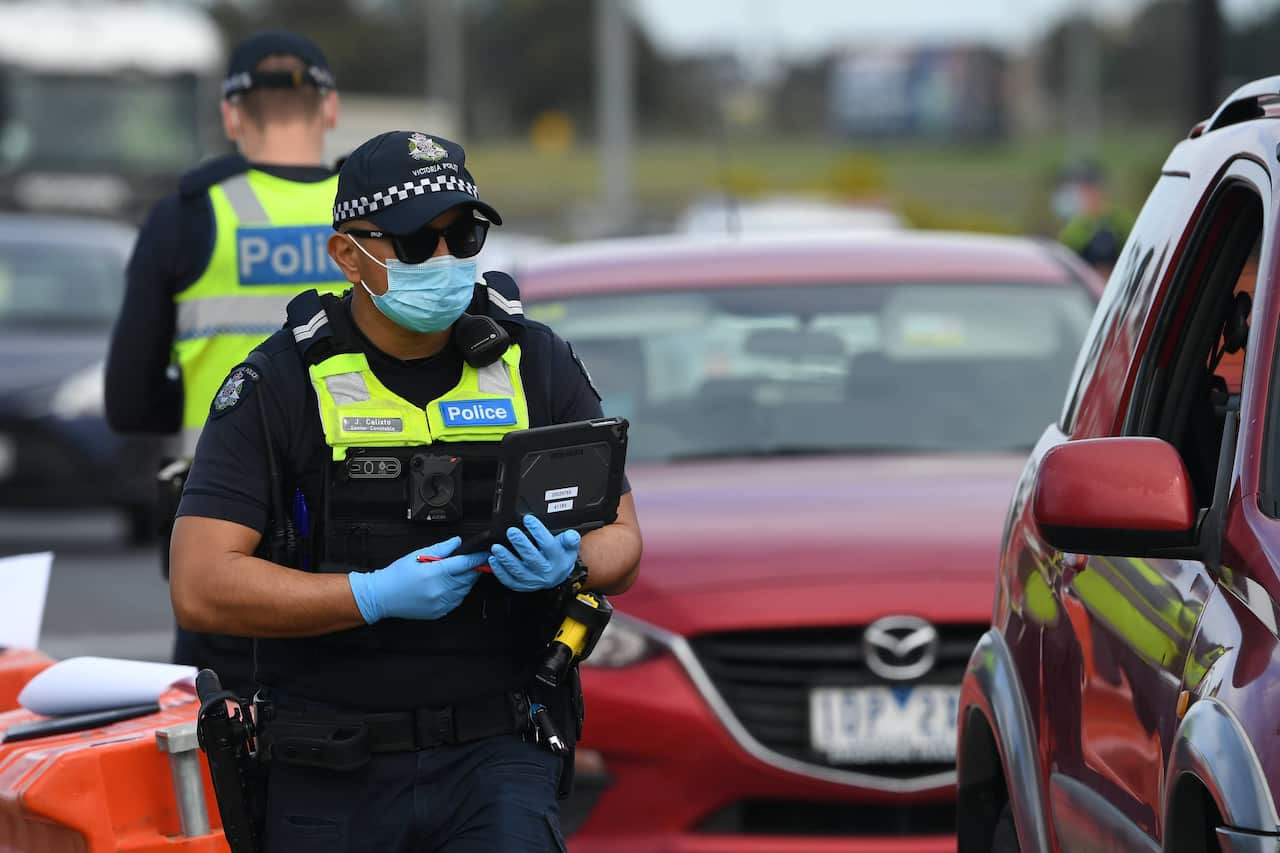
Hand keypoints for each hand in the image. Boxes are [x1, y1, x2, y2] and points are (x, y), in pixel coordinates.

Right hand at [347, 536, 487, 623]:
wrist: (382, 596)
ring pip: (464, 590)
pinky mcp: (439, 612)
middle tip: (472, 562)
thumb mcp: (417, 555)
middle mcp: (439, 589)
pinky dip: (458, 593)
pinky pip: (457, 601)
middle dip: (473, 569)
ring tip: (457, 573)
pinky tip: (450, 586)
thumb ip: (441, 548)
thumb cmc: (397, 575)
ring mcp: (439, 603)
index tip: (485, 554)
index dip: (477, 558)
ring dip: (466, 581)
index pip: (464, 564)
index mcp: (434, 573)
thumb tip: (457, 542)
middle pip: (468, 578)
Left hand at [489, 515, 579, 591]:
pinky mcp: (522, 586)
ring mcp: (533, 580)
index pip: (549, 546)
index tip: (528, 519)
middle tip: (511, 532)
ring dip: (506, 559)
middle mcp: (546, 572)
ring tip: (497, 547)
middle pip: (532, 558)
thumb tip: (571, 535)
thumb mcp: (570, 547)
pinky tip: (494, 561)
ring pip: (518, 571)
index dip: (538, 531)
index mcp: (558, 560)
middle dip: (520, 544)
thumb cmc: (561, 557)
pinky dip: (500, 572)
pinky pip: (509, 581)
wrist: (559, 576)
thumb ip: (570, 539)